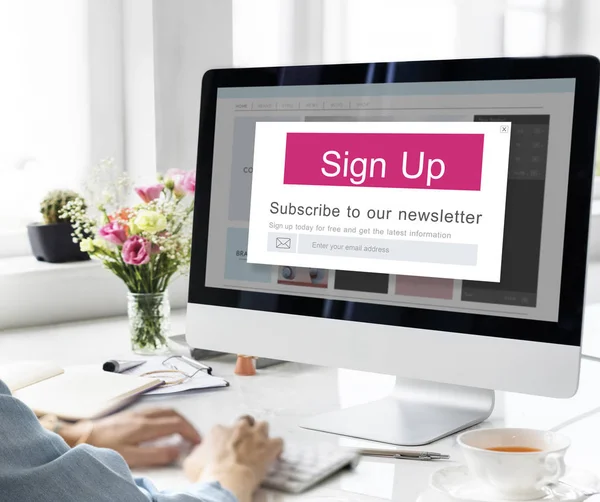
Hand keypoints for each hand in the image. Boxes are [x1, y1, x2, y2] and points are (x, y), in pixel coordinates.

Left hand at [68, 408, 200, 467]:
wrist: (80, 436)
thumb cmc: (103, 447)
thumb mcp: (130, 457)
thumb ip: (156, 454)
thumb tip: (177, 450)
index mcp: (146, 425)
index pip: (177, 424)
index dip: (190, 432)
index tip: (197, 441)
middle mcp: (144, 415)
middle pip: (174, 414)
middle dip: (188, 424)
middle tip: (194, 437)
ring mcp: (137, 413)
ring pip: (165, 410)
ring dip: (178, 419)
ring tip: (183, 431)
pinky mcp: (130, 414)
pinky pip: (156, 411)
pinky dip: (167, 417)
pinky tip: (163, 425)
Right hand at [183, 416, 282, 501]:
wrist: (225, 481)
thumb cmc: (207, 473)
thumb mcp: (191, 462)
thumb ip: (197, 452)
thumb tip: (198, 452)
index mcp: (219, 430)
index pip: (223, 429)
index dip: (225, 439)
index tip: (225, 449)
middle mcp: (238, 428)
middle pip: (245, 422)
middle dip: (245, 431)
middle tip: (244, 445)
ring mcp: (255, 435)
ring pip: (263, 426)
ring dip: (262, 434)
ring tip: (260, 446)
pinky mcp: (269, 446)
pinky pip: (278, 442)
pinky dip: (277, 448)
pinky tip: (275, 455)